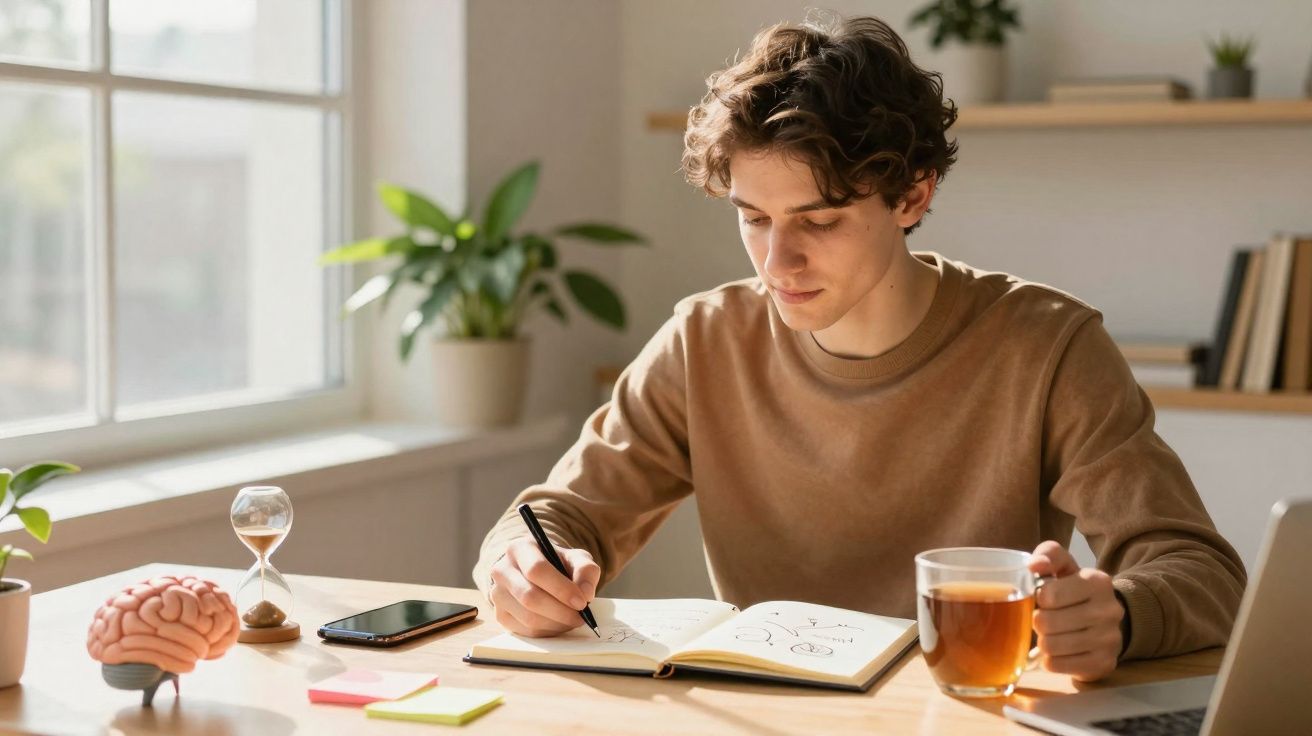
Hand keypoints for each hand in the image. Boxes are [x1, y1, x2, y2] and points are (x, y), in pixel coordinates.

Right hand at [488, 538, 600, 637]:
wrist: (537, 574)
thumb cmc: (557, 565)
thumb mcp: (575, 558)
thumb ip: (586, 570)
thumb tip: (585, 593)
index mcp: (519, 549)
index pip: (536, 570)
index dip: (561, 589)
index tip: (582, 602)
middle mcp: (502, 570)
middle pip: (530, 597)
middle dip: (560, 611)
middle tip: (580, 616)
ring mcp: (497, 594)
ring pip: (528, 617)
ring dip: (556, 623)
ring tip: (572, 619)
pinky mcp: (500, 615)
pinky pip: (526, 631)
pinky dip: (548, 631)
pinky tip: (559, 623)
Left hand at [1028, 540, 1125, 681]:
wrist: (1105, 618)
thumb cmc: (1074, 589)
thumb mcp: (1064, 566)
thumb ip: (1048, 555)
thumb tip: (1033, 565)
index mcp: (1098, 582)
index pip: (1049, 595)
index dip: (1040, 598)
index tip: (1047, 598)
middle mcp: (1109, 611)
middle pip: (1047, 622)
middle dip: (1039, 621)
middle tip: (1046, 619)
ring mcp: (1109, 640)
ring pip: (1051, 646)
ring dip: (1043, 641)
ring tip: (1052, 634)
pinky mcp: (1104, 663)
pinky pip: (1057, 666)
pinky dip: (1050, 660)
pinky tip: (1059, 651)